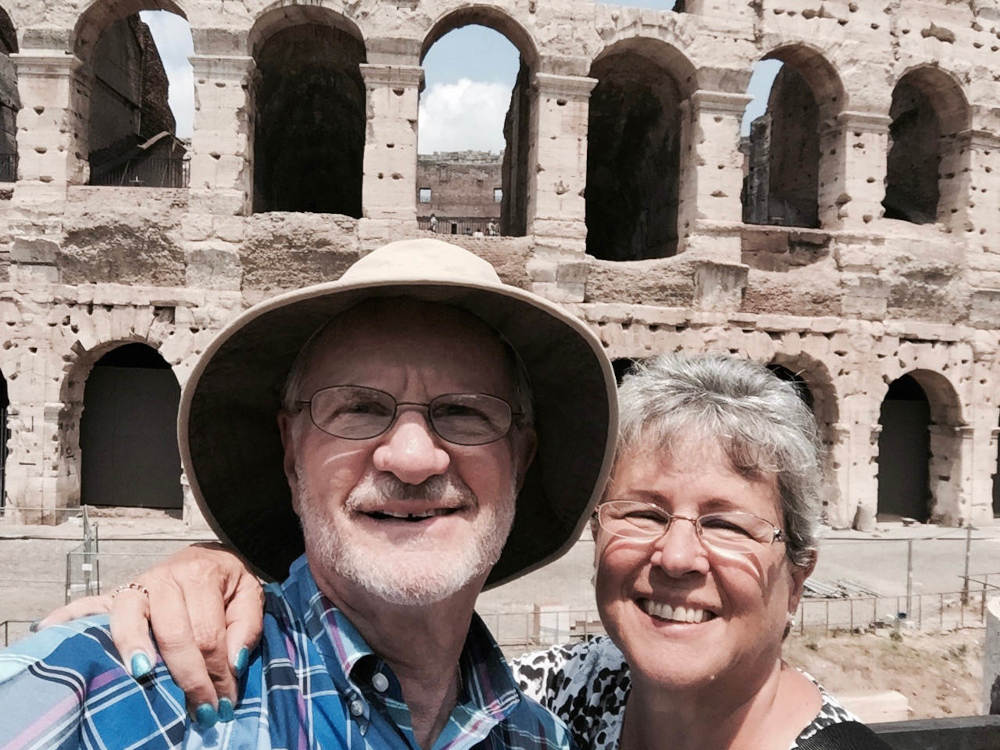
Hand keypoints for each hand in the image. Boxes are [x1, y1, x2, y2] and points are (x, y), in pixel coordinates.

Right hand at [40, 542, 263, 723]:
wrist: (209, 553)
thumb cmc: (228, 582)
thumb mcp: (250, 595)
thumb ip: (246, 626)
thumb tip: (232, 662)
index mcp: (201, 575)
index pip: (208, 633)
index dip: (217, 672)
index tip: (224, 702)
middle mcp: (164, 578)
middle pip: (173, 634)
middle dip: (188, 677)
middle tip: (200, 709)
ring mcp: (136, 586)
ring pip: (129, 619)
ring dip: (133, 648)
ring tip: (143, 674)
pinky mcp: (115, 594)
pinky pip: (87, 604)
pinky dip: (68, 616)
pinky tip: (48, 629)